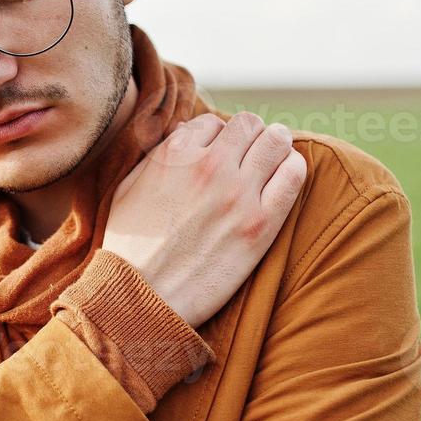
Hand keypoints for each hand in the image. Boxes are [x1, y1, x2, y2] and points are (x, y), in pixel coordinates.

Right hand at [102, 112, 306, 328]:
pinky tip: (286, 176)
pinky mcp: (260, 225)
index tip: (219, 154)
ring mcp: (238, 194)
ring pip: (276, 141)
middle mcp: (209, 166)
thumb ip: (158, 156)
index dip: (217, 137)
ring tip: (274, 158)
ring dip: (276, 145)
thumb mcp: (128, 188)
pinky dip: (293, 169)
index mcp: (175, 154)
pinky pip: (292, 177)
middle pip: (249, 124)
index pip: (213, 123)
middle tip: (252, 152)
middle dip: (250, 135)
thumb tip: (186, 132)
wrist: (142, 297)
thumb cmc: (130, 247)